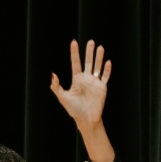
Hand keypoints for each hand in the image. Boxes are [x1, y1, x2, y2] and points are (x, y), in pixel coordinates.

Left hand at [51, 39, 114, 161]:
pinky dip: (107, 70)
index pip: (75, 63)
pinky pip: (105, 76)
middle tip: (90, 41)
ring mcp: (95, 82)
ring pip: (97, 66)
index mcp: (77, 79)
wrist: (86, 119)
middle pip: (88, 62)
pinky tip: (108, 62)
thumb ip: (57, 86)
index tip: (74, 42)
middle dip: (89, 52)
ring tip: (100, 47)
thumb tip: (53, 75)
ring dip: (99, 57)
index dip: (74, 53)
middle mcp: (86, 79)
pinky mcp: (102, 87)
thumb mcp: (63, 97)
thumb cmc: (73, 109)